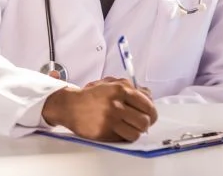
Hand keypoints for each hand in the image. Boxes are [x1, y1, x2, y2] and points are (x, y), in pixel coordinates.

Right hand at [43, 78, 157, 141]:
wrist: (71, 105)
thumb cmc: (93, 94)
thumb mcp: (112, 83)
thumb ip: (131, 87)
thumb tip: (148, 96)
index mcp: (121, 89)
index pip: (148, 105)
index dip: (152, 112)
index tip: (150, 115)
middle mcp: (117, 104)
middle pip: (145, 120)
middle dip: (146, 123)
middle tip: (142, 123)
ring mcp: (110, 119)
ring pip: (136, 133)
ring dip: (136, 132)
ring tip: (131, 128)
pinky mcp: (104, 132)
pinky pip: (123, 138)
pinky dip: (124, 136)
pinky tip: (121, 130)